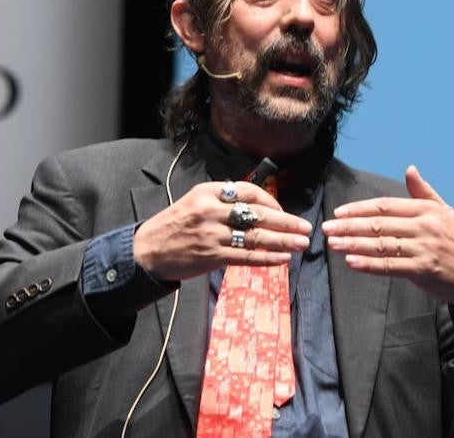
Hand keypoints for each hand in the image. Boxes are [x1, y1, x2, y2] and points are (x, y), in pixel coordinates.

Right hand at [134, 181, 311, 281]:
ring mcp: (212, 234)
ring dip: (283, 241)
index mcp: (207, 192)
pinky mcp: (212, 256)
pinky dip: (267, 259)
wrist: (148, 251)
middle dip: (286, 221)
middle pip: (258, 215)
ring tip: (301, 244)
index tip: (282, 210)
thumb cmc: (173, 226)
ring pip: (256, 237)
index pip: (248, 192)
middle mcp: (211, 210)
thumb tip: (257, 208)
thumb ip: (222, 202)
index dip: (270, 201)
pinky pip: (246, 257)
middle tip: (306, 228)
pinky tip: (282, 260)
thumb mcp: (193, 202)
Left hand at [322, 166, 453, 310]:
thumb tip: (410, 169)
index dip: (359, 209)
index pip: (385, 206)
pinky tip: (351, 261)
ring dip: (353, 244)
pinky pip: (390, 266)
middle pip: (379, 224)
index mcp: (426, 210)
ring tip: (332, 243)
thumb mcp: (445, 212)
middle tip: (326, 228)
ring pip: (381, 245)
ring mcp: (425, 248)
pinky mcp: (425, 269)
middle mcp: (425, 226)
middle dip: (349, 226)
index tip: (338, 213)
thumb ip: (424, 192)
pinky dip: (369, 264)